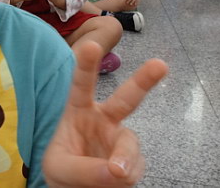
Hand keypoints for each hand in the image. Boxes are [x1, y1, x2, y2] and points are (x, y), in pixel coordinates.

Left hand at [43, 42, 168, 186]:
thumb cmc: (62, 171)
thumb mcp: (59, 169)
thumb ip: (83, 169)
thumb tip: (117, 170)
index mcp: (79, 110)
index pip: (82, 84)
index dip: (86, 65)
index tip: (91, 45)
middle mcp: (104, 120)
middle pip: (127, 98)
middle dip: (144, 80)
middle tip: (160, 64)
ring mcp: (120, 139)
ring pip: (130, 143)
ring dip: (124, 158)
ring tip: (116, 174)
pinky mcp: (132, 161)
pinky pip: (135, 167)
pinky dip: (126, 176)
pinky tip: (117, 179)